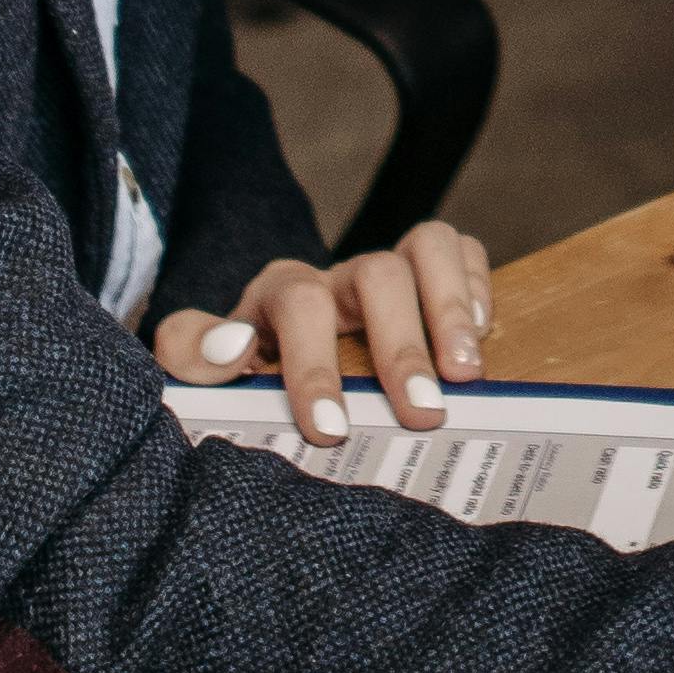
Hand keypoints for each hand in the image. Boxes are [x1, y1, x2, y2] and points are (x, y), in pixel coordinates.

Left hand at [155, 214, 494, 444]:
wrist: (266, 358)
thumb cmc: (241, 371)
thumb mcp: (198, 363)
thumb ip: (191, 353)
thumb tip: (233, 347)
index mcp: (279, 294)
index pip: (300, 305)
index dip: (314, 363)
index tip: (330, 427)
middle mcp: (338, 275)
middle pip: (378, 274)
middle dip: (401, 346)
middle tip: (423, 412)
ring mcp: (386, 269)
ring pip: (426, 246)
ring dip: (451, 308)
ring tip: (466, 375)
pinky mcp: (425, 274)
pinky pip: (460, 248)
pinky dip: (476, 284)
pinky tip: (481, 334)